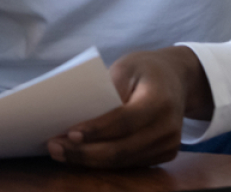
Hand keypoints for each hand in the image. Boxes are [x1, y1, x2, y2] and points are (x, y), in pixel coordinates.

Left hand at [47, 46, 213, 168]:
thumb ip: (107, 89)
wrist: (176, 79)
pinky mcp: (165, 155)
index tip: (69, 133)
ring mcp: (169, 145)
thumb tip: (79, 115)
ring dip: (89, 160)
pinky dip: (103, 162)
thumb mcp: (125, 66)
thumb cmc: (144, 70)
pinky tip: (81, 154)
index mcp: (159, 100)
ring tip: (60, 152)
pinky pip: (130, 163)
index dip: (97, 129)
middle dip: (85, 152)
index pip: (125, 121)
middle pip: (122, 149)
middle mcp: (168, 127)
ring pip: (124, 161)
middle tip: (54, 147)